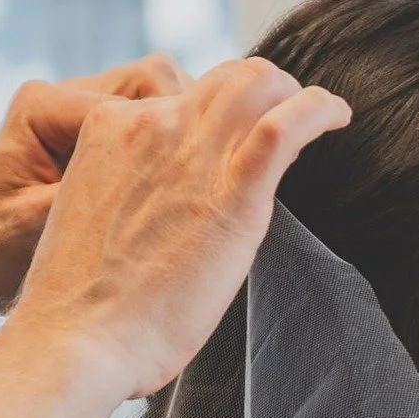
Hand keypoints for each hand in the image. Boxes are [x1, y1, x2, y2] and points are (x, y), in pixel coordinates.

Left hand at [0, 53, 192, 315]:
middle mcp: (63, 98)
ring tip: (199, 189)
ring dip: (184, 140)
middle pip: (156, 83)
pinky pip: (150, 131)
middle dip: (190, 124)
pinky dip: (172, 157)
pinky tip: (186, 193)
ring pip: (160, 102)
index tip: (206, 174)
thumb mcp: (46, 228)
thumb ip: (101, 194)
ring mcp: (82, 115)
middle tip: (212, 177)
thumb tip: (169, 183)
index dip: (182, 129)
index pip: (137, 94)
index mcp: (43, 107)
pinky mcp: (96, 139)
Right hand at [7, 57, 351, 399]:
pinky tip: (339, 117)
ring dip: (294, 93)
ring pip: (257, 84)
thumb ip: (129, 199)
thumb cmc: (84, 310)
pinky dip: (320, 110)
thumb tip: (162, 217)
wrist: (78, 339)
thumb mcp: (96, 225)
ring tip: (319, 116)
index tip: (231, 144)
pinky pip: (286, 126)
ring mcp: (191, 154)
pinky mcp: (232, 194)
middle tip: (288, 116)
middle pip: (222, 78)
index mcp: (111, 130)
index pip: (176, 100)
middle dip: (262, 89)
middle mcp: (151, 127)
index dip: (212, 118)